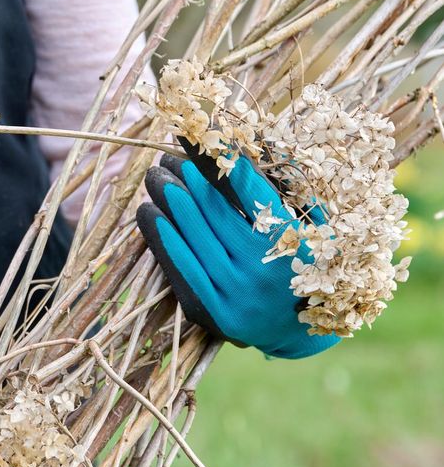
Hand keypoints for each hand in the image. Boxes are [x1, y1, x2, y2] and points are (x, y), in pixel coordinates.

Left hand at [137, 142, 339, 358]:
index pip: (252, 189)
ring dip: (170, 200)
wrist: (303, 332)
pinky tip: (149, 212)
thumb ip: (286, 190)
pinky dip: (162, 238)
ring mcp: (238, 295)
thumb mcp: (317, 226)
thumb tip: (244, 146)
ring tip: (156, 176)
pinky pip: (181, 268)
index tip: (203, 134)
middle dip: (190, 177)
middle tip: (169, 155)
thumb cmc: (311, 266)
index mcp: (299, 243)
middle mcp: (266, 270)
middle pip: (216, 210)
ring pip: (194, 235)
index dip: (224, 159)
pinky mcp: (215, 314)